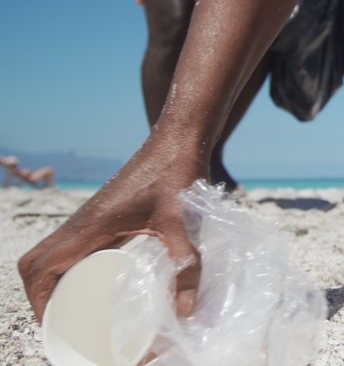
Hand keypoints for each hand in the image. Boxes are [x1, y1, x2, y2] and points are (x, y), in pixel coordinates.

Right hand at [18, 141, 205, 320]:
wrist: (179, 139)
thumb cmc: (177, 173)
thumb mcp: (183, 220)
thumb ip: (186, 261)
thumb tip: (185, 309)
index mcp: (89, 226)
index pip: (40, 267)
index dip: (38, 300)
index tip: (54, 325)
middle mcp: (81, 222)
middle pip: (35, 263)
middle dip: (41, 296)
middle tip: (64, 323)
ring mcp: (90, 218)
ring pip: (51, 253)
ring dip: (53, 282)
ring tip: (77, 312)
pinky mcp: (103, 215)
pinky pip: (71, 246)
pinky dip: (70, 268)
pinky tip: (97, 284)